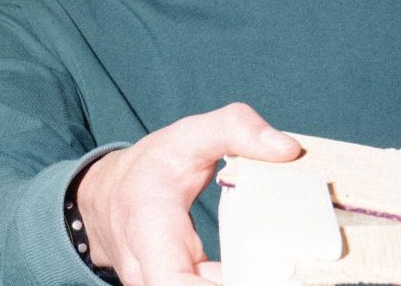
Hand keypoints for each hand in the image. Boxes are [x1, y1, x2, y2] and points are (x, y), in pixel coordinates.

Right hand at [76, 103, 300, 284]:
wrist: (107, 198)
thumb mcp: (189, 135)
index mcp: (150, 231)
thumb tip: (288, 149)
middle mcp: (147, 272)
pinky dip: (243, 280)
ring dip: (249, 279)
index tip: (265, 274)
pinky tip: (271, 271)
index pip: (175, 282)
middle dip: (248, 281)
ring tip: (290, 269)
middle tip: (293, 270)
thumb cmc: (149, 168)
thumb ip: (236, 129)